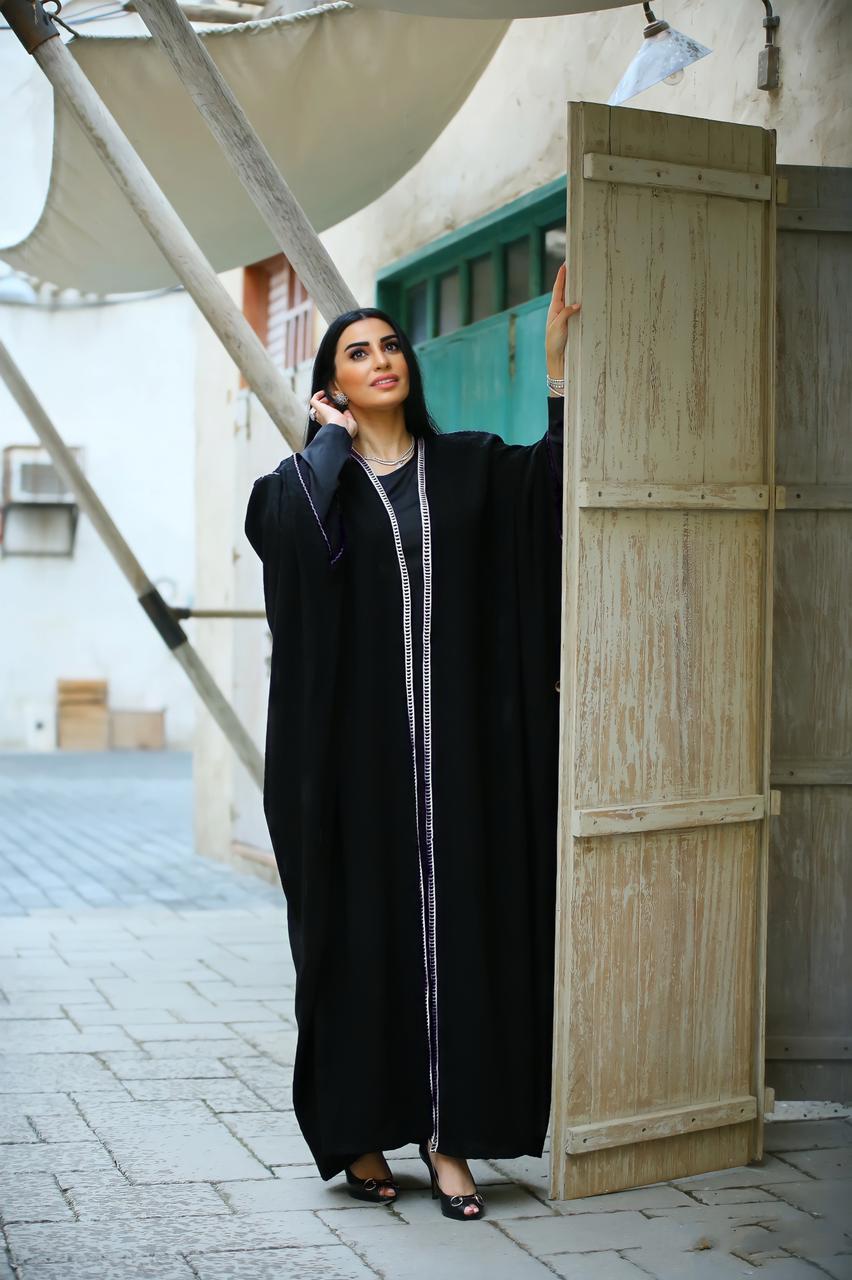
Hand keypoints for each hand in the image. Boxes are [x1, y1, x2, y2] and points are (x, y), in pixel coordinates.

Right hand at [309, 390, 358, 437]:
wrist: (340, 429)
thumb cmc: (346, 428)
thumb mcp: (350, 422)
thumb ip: (348, 416)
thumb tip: (346, 411)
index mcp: (332, 423)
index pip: (331, 414)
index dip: (335, 407)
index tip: (342, 404)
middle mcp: (324, 419)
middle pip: (324, 408)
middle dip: (330, 402)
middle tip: (336, 399)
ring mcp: (320, 413)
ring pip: (319, 404)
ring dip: (325, 398)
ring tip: (332, 396)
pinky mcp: (318, 408)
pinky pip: (314, 400)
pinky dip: (318, 395)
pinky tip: (324, 392)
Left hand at [545, 263, 580, 378]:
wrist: (556, 358)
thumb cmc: (554, 342)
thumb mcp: (558, 326)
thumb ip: (566, 313)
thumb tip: (577, 304)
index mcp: (554, 309)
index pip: (558, 289)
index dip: (561, 277)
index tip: (564, 265)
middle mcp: (559, 310)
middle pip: (565, 290)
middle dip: (569, 278)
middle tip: (574, 265)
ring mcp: (565, 316)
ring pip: (571, 298)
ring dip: (575, 288)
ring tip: (581, 277)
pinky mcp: (571, 322)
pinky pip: (576, 308)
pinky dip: (580, 300)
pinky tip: (585, 297)